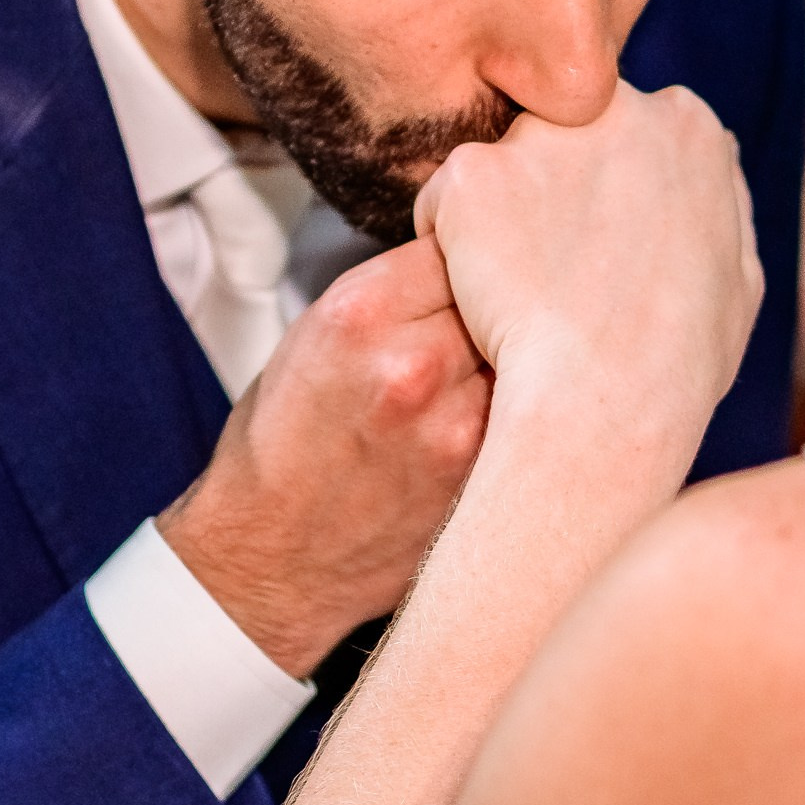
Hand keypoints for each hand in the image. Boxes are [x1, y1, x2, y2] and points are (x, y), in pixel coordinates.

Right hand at [158, 236, 489, 676]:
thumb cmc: (284, 448)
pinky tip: (506, 429)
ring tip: (497, 381)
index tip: (472, 279)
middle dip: (504, 309)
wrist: (270, 562)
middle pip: (508, 295)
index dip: (472, 261)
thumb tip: (478, 264)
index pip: (464, 242)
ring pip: (533, 357)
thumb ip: (395, 295)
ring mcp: (457, 428)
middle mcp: (411, 364)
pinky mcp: (484, 480)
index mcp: (359, 314)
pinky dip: (528, 417)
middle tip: (493, 328)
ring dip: (528, 362)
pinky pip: (534, 420)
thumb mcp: (312, 339)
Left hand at [416, 84, 759, 481]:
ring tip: (527, 294)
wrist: (606, 399)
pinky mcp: (474, 173)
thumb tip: (718, 157)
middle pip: (558, 133)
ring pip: (501, 169)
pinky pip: (445, 204)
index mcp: (687, 126)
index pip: (619, 132)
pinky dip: (454, 250)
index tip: (602, 255)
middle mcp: (616, 108)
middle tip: (557, 275)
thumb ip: (721, 202)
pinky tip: (490, 299)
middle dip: (549, 189)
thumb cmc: (680, 360)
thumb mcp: (740, 277)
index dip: (601, 199)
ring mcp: (539, 135)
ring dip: (500, 220)